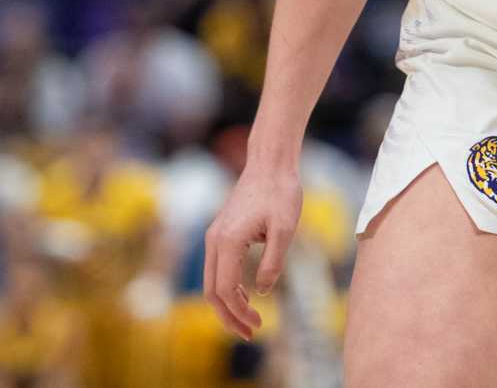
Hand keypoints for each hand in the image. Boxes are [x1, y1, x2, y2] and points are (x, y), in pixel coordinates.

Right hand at [202, 162, 302, 338]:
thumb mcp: (285, 229)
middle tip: (252, 333)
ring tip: (251, 319)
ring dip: (227, 304)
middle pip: (211, 291)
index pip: (225, 290)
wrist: (270, 163)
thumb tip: (261, 291)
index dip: (239, 312)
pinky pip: (216, 268)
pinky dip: (227, 287)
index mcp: (228, 241)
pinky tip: (247, 294)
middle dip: (229, 316)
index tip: (259, 325)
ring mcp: (214, 236)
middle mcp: (214, 240)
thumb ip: (272, 262)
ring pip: (211, 281)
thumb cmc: (281, 193)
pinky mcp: (220, 232)